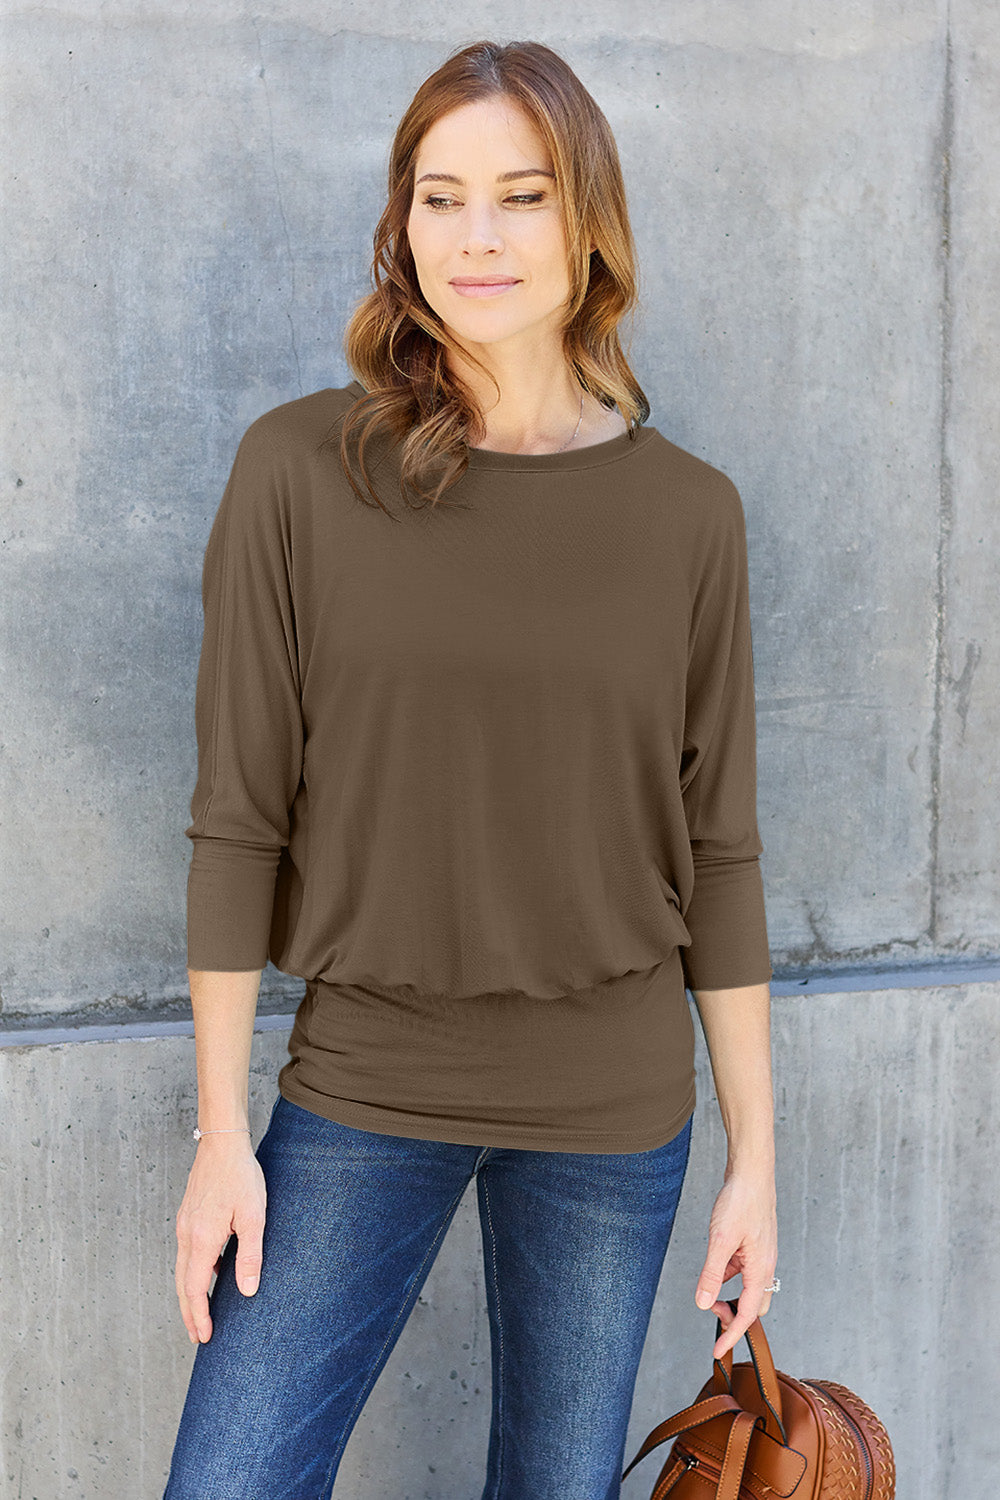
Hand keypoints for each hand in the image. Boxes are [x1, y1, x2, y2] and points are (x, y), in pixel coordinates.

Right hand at [175, 1135, 265, 1344]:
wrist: (222, 1143)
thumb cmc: (241, 1177)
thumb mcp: (253, 1217)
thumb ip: (250, 1256)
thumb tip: (247, 1292)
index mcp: (201, 1239)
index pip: (194, 1289)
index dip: (199, 1315)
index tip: (204, 1336)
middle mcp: (186, 1234)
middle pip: (182, 1284)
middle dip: (190, 1312)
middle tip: (198, 1336)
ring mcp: (184, 1224)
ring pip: (182, 1269)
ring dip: (190, 1293)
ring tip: (201, 1312)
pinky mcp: (188, 1216)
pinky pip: (187, 1252)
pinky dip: (192, 1271)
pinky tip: (209, 1273)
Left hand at [694, 1167, 776, 1359]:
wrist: (751, 1173)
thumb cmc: (739, 1201)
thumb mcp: (720, 1240)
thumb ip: (712, 1274)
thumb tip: (704, 1304)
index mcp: (761, 1269)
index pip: (747, 1314)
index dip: (731, 1334)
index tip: (717, 1350)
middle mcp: (766, 1265)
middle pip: (754, 1306)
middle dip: (735, 1317)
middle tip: (713, 1315)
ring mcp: (761, 1254)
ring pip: (749, 1288)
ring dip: (732, 1296)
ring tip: (711, 1295)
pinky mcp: (755, 1244)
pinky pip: (744, 1271)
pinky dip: (731, 1277)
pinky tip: (717, 1270)